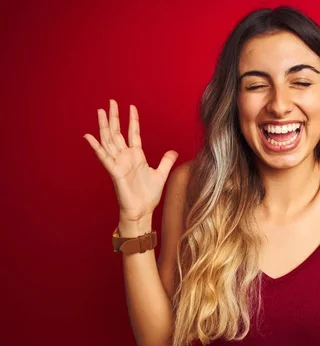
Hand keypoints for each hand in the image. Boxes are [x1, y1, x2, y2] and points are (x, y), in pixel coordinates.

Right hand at [83, 99, 178, 220]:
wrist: (142, 211)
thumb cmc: (148, 196)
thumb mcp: (161, 174)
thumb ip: (166, 161)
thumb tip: (173, 151)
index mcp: (136, 156)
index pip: (133, 133)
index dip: (132, 120)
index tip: (131, 106)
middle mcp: (125, 157)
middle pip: (117, 132)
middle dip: (115, 117)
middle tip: (111, 101)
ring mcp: (118, 163)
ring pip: (109, 140)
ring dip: (104, 126)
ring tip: (100, 111)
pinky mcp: (114, 172)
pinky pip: (103, 157)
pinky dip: (96, 147)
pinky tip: (88, 136)